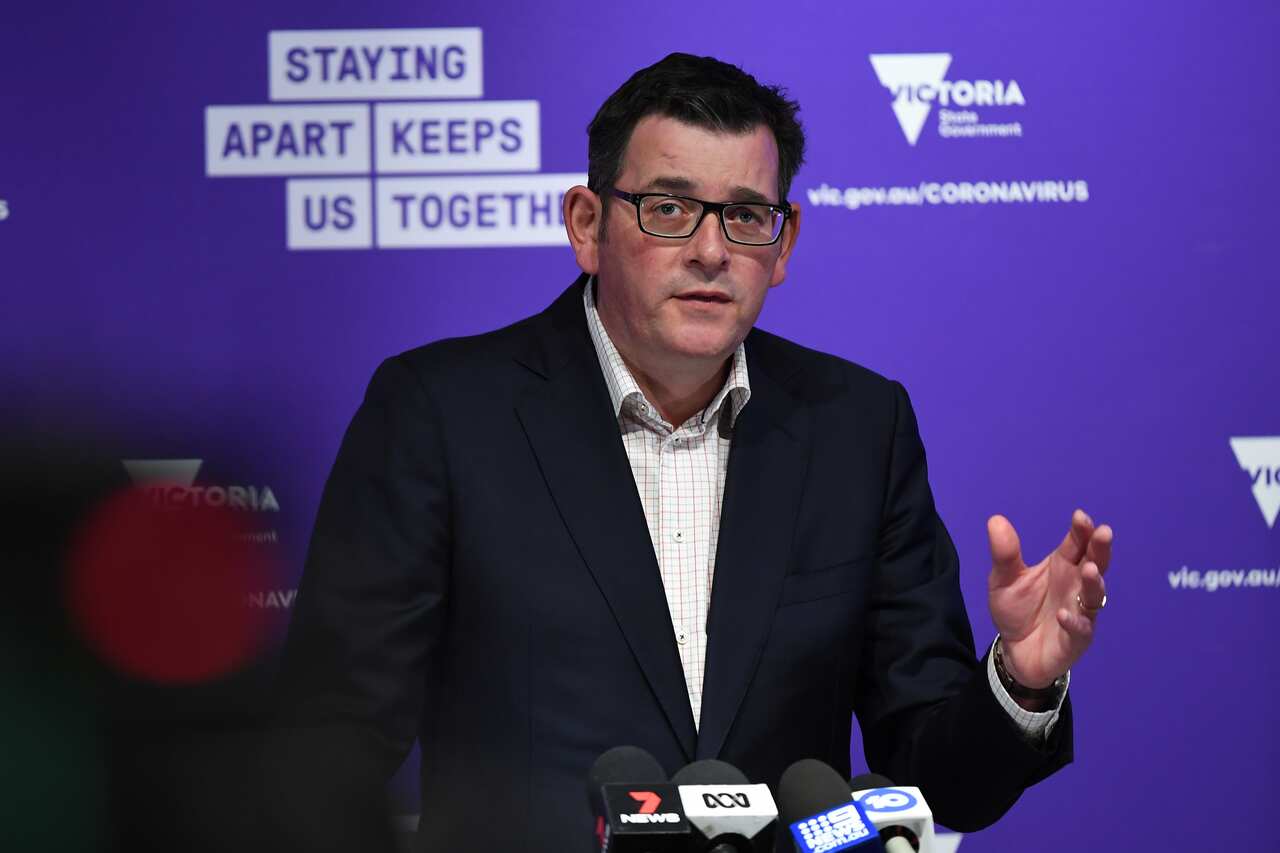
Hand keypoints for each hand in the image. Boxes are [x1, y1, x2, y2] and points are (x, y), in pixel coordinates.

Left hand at [987, 510, 1112, 688]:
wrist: (1013, 650)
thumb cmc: (1016, 610)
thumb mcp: (1003, 579)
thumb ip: (1004, 554)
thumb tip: (996, 520)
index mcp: (1062, 565)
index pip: (1077, 544)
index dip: (1081, 530)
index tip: (1080, 517)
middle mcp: (1076, 586)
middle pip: (1095, 564)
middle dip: (1101, 549)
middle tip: (1104, 533)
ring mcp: (1080, 612)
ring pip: (1094, 596)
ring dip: (1094, 583)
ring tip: (1089, 569)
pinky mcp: (1076, 639)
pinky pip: (1081, 630)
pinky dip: (1074, 622)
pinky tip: (1063, 615)